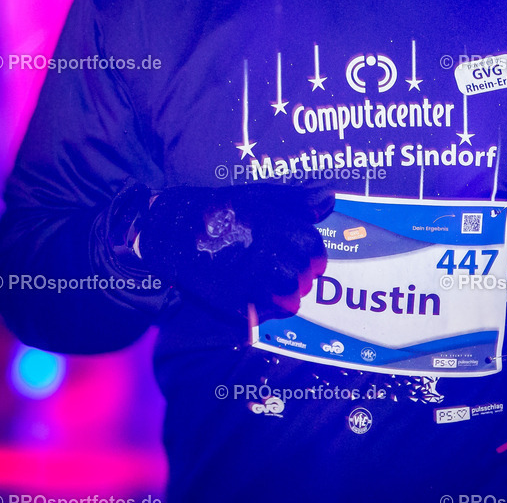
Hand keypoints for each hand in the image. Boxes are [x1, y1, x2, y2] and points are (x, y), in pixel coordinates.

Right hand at [137, 182, 333, 316]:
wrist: (178, 230)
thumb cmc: (223, 210)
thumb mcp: (261, 195)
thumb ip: (298, 200)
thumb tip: (328, 197)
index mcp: (281, 226)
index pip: (315, 249)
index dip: (312, 255)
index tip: (303, 257)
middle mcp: (272, 252)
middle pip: (305, 275)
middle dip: (299, 274)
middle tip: (283, 269)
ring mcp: (254, 279)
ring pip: (291, 296)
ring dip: (286, 292)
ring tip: (272, 283)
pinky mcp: (237, 300)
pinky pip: (269, 312)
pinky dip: (269, 307)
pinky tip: (258, 295)